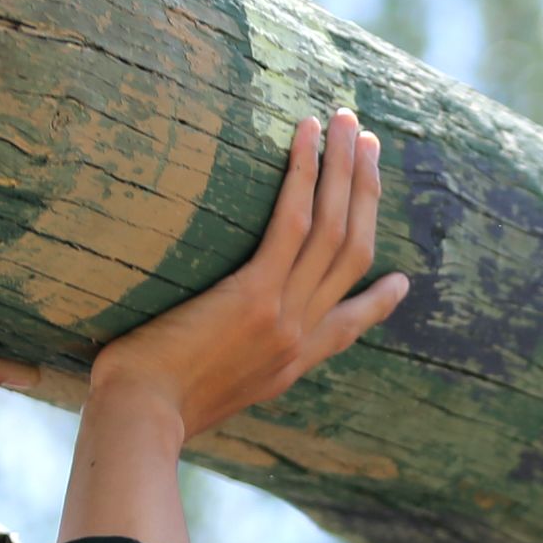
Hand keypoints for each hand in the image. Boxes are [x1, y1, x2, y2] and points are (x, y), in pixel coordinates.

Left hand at [88, 110, 409, 441]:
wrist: (141, 420)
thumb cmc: (151, 411)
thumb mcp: (208, 399)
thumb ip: (227, 371)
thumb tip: (200, 365)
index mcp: (292, 365)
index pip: (349, 328)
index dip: (378, 301)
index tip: (401, 281)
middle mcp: (300, 337)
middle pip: (353, 255)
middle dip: (367, 195)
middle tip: (371, 148)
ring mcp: (283, 315)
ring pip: (333, 230)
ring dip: (345, 169)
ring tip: (350, 123)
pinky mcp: (254, 294)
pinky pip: (291, 224)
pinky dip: (304, 175)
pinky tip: (307, 136)